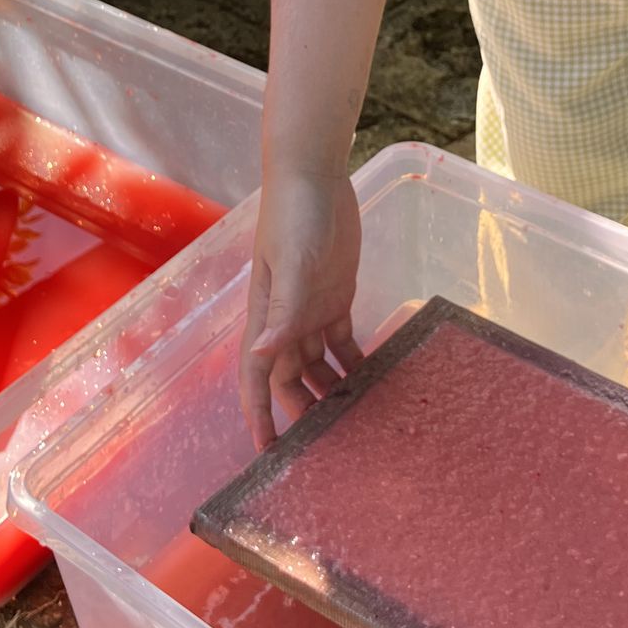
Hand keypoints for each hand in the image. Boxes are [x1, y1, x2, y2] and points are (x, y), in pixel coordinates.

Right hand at [239, 167, 364, 448]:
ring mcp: (311, 308)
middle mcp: (286, 319)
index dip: (260, 413)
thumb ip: (282, 309)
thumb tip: (264, 354)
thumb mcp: (291, 262)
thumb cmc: (294, 215)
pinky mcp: (336, 296)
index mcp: (266, 315)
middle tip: (327, 447)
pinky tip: (371, 380)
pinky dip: (353, 362)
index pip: (257, 376)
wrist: (314, 177)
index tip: (267, 451)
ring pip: (317, 365)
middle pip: (290, 379)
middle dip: (302, 411)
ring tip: (354, 422)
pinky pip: (342, 342)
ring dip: (330, 391)